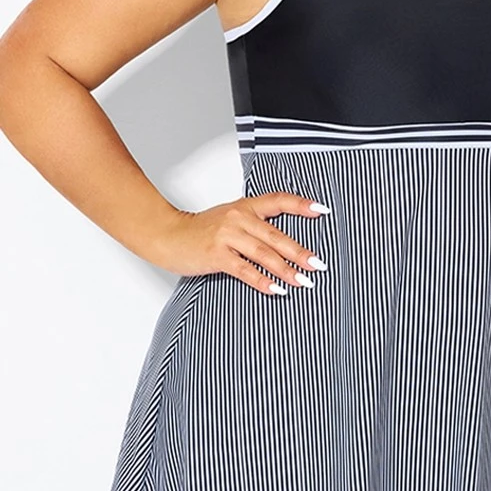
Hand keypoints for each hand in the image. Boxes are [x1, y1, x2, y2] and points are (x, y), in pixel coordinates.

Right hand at [154, 193, 329, 293]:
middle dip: (300, 252)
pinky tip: (275, 290)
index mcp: (245, 206)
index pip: (278, 201)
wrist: (168, 235)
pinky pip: (244, 270)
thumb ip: (255, 225)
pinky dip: (261, 281)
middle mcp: (238, 218)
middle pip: (276, 235)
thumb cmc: (201, 231)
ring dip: (286, 270)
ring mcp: (227, 236)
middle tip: (318, 265)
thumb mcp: (230, 219)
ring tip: (303, 281)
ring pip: (263, 254)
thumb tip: (285, 244)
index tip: (322, 211)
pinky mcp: (216, 255)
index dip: (301, 205)